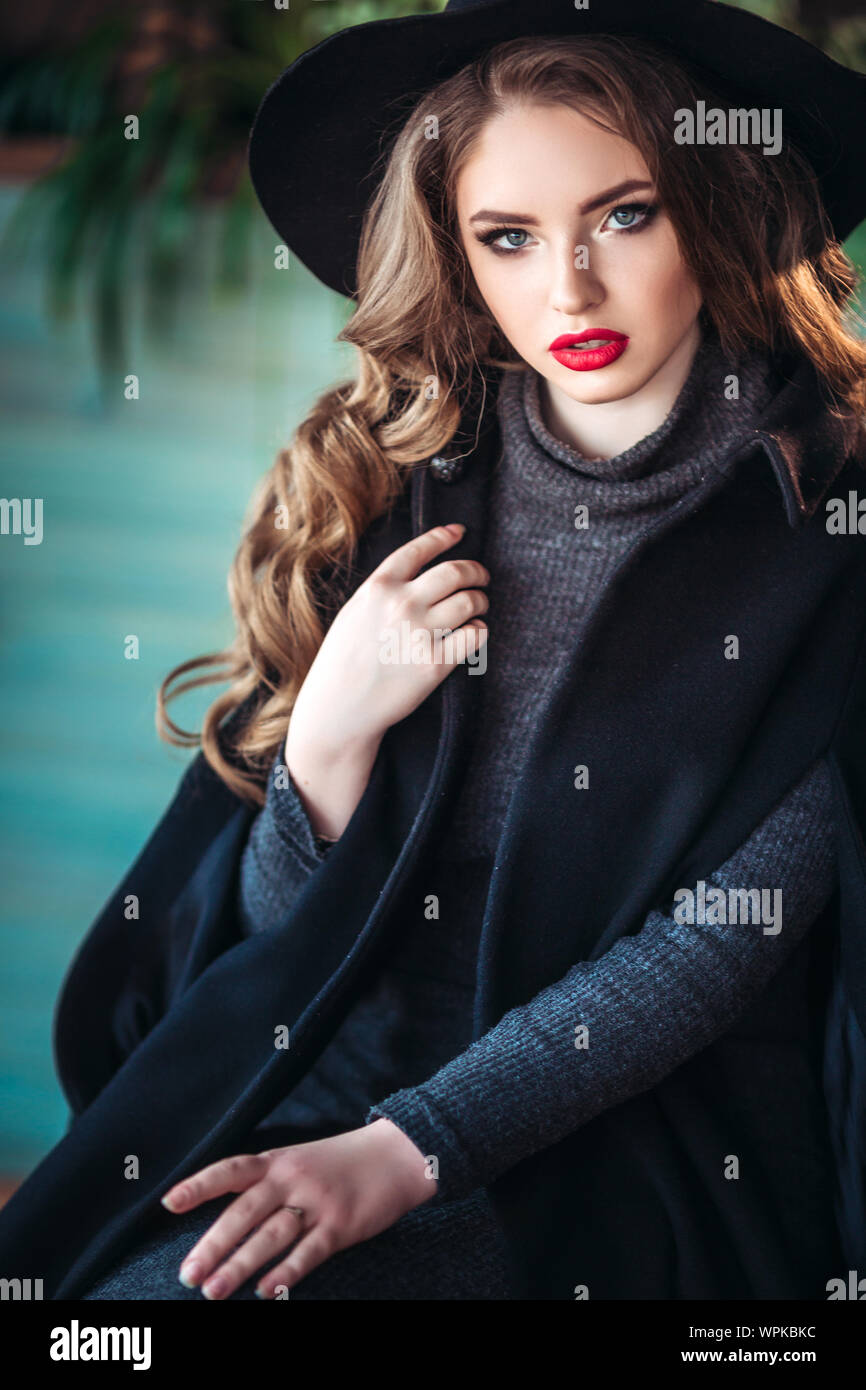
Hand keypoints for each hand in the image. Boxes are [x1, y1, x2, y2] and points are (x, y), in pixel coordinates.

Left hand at [160, 1119, 435, 1299]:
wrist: (397, 1154)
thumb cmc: (340, 1162)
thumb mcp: (298, 1159)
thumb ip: (265, 1182)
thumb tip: (224, 1219)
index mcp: (277, 1160)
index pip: (230, 1170)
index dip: (199, 1185)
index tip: (168, 1203)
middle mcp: (292, 1178)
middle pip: (244, 1212)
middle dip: (212, 1246)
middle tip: (187, 1275)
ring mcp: (317, 1201)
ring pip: (271, 1235)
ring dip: (240, 1265)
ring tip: (213, 1291)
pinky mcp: (341, 1225)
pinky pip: (309, 1252)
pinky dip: (287, 1272)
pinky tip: (266, 1291)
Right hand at [287, 522, 488, 759]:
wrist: (339, 706)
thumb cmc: (343, 661)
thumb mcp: (354, 612)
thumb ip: (383, 591)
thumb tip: (418, 574)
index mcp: (378, 587)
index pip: (420, 549)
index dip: (444, 536)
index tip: (460, 533)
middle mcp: (401, 604)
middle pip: (455, 572)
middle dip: (476, 571)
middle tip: (481, 577)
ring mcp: (420, 633)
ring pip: (470, 601)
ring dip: (481, 601)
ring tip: (479, 606)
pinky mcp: (435, 663)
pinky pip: (475, 635)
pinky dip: (480, 631)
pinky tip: (474, 633)